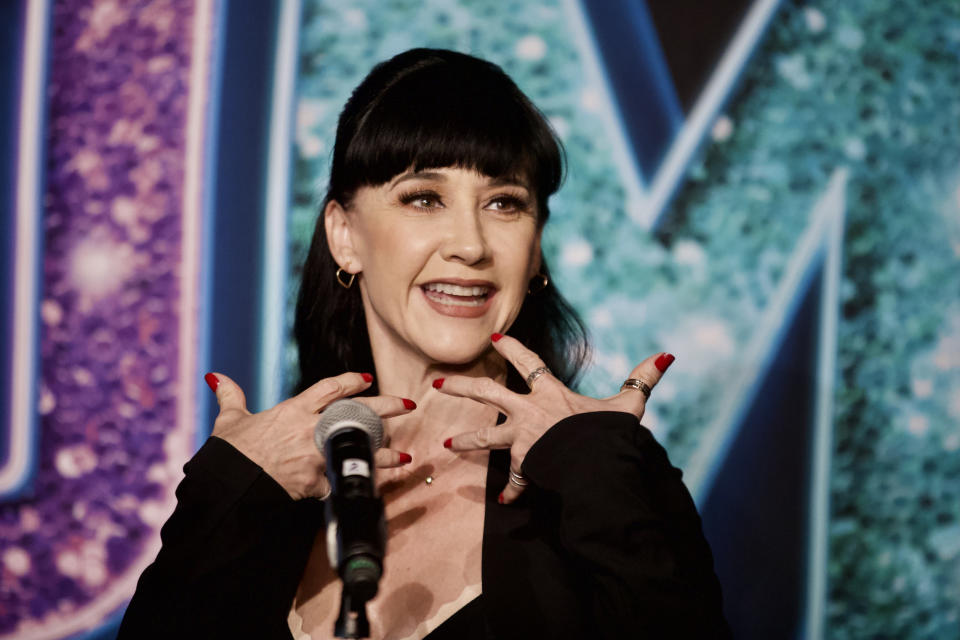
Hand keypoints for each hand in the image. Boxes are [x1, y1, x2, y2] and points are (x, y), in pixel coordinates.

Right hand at [206, 371, 414, 499]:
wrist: (230, 486)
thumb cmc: (231, 453)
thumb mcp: (230, 420)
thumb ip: (230, 396)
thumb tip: (216, 377)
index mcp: (294, 410)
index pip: (330, 388)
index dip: (351, 381)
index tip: (368, 379)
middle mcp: (310, 429)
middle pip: (357, 413)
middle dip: (385, 407)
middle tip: (406, 404)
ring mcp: (316, 455)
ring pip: (359, 451)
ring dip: (384, 455)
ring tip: (405, 457)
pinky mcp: (316, 481)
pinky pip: (340, 483)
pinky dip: (354, 487)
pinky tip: (375, 488)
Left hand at [434, 334, 673, 503]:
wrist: (595, 464)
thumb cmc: (609, 434)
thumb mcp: (628, 404)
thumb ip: (643, 379)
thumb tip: (666, 355)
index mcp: (550, 392)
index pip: (527, 362)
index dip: (512, 348)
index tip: (495, 337)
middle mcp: (529, 410)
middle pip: (487, 393)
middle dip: (461, 387)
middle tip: (437, 384)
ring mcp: (522, 437)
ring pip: (486, 437)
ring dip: (467, 442)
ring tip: (447, 447)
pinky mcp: (524, 462)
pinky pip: (517, 479)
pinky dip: (514, 490)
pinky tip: (506, 501)